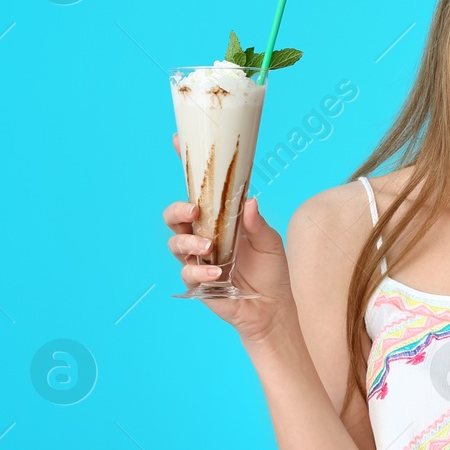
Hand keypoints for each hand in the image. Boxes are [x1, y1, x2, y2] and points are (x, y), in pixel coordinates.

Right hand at [164, 131, 296, 344]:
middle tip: (194, 211)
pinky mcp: (198, 283)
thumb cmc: (272, 272)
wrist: (273, 308)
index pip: (199, 191)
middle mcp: (204, 237)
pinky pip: (188, 274)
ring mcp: (199, 260)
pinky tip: (218, 274)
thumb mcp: (270, 242)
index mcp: (220, 220)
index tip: (177, 141)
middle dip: (178, 210)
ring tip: (210, 247)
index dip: (186, 167)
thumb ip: (257, 223)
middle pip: (175, 217)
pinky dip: (201, 272)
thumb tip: (248, 200)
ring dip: (189, 243)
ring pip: (176, 244)